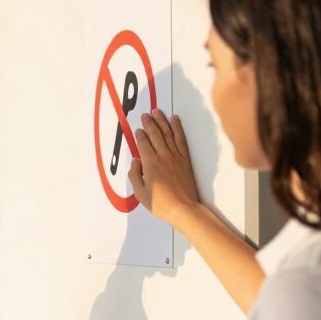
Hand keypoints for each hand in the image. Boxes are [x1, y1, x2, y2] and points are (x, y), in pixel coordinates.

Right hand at [129, 109, 203, 227]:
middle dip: (149, 123)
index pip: (143, 143)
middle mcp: (163, 156)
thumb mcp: (140, 192)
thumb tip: (136, 161)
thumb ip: (134, 175)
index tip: (138, 129)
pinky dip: (177, 128)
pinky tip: (175, 120)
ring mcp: (176, 156)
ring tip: (157, 111)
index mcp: (150, 163)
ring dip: (162, 121)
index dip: (140, 135)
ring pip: (167, 133)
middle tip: (146, 114)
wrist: (183, 208)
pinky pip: (181, 139)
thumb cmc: (160, 203)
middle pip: (155, 134)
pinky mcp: (185, 159)